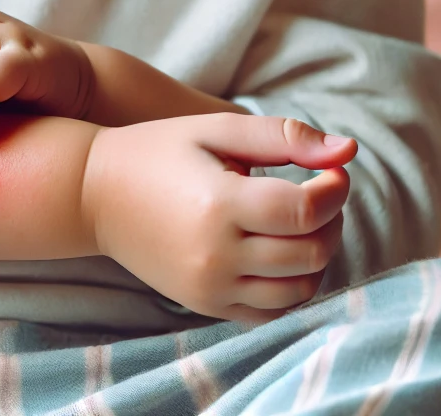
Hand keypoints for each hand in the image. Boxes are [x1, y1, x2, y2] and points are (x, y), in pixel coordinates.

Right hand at [80, 114, 357, 321]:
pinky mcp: (205, 304)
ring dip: (318, 255)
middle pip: (310, 252)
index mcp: (218, 203)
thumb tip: (347, 149)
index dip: (335, 190)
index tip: (332, 171)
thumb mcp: (214, 128)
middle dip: (332, 220)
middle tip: (321, 192)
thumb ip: (282, 135)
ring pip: (299, 289)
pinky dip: (292, 286)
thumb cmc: (156, 151)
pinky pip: (271, 312)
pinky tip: (282, 252)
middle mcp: (216, 253)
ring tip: (302, 220)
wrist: (93, 193)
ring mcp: (210, 286)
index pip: (305, 211)